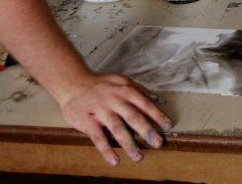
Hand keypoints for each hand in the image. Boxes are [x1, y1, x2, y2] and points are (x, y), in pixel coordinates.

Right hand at [58, 72, 172, 165]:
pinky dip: (106, 150)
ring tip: (139, 157)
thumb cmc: (101, 85)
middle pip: (133, 117)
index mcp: (125, 91)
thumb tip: (158, 99)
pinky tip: (115, 160)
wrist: (73, 84)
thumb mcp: (121, 81)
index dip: (157, 115)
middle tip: (158, 143)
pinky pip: (98, 138)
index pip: (145, 104)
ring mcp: (101, 111)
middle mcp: (115, 100)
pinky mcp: (88, 121)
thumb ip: (139, 90)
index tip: (168, 125)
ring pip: (117, 129)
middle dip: (147, 131)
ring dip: (129, 144)